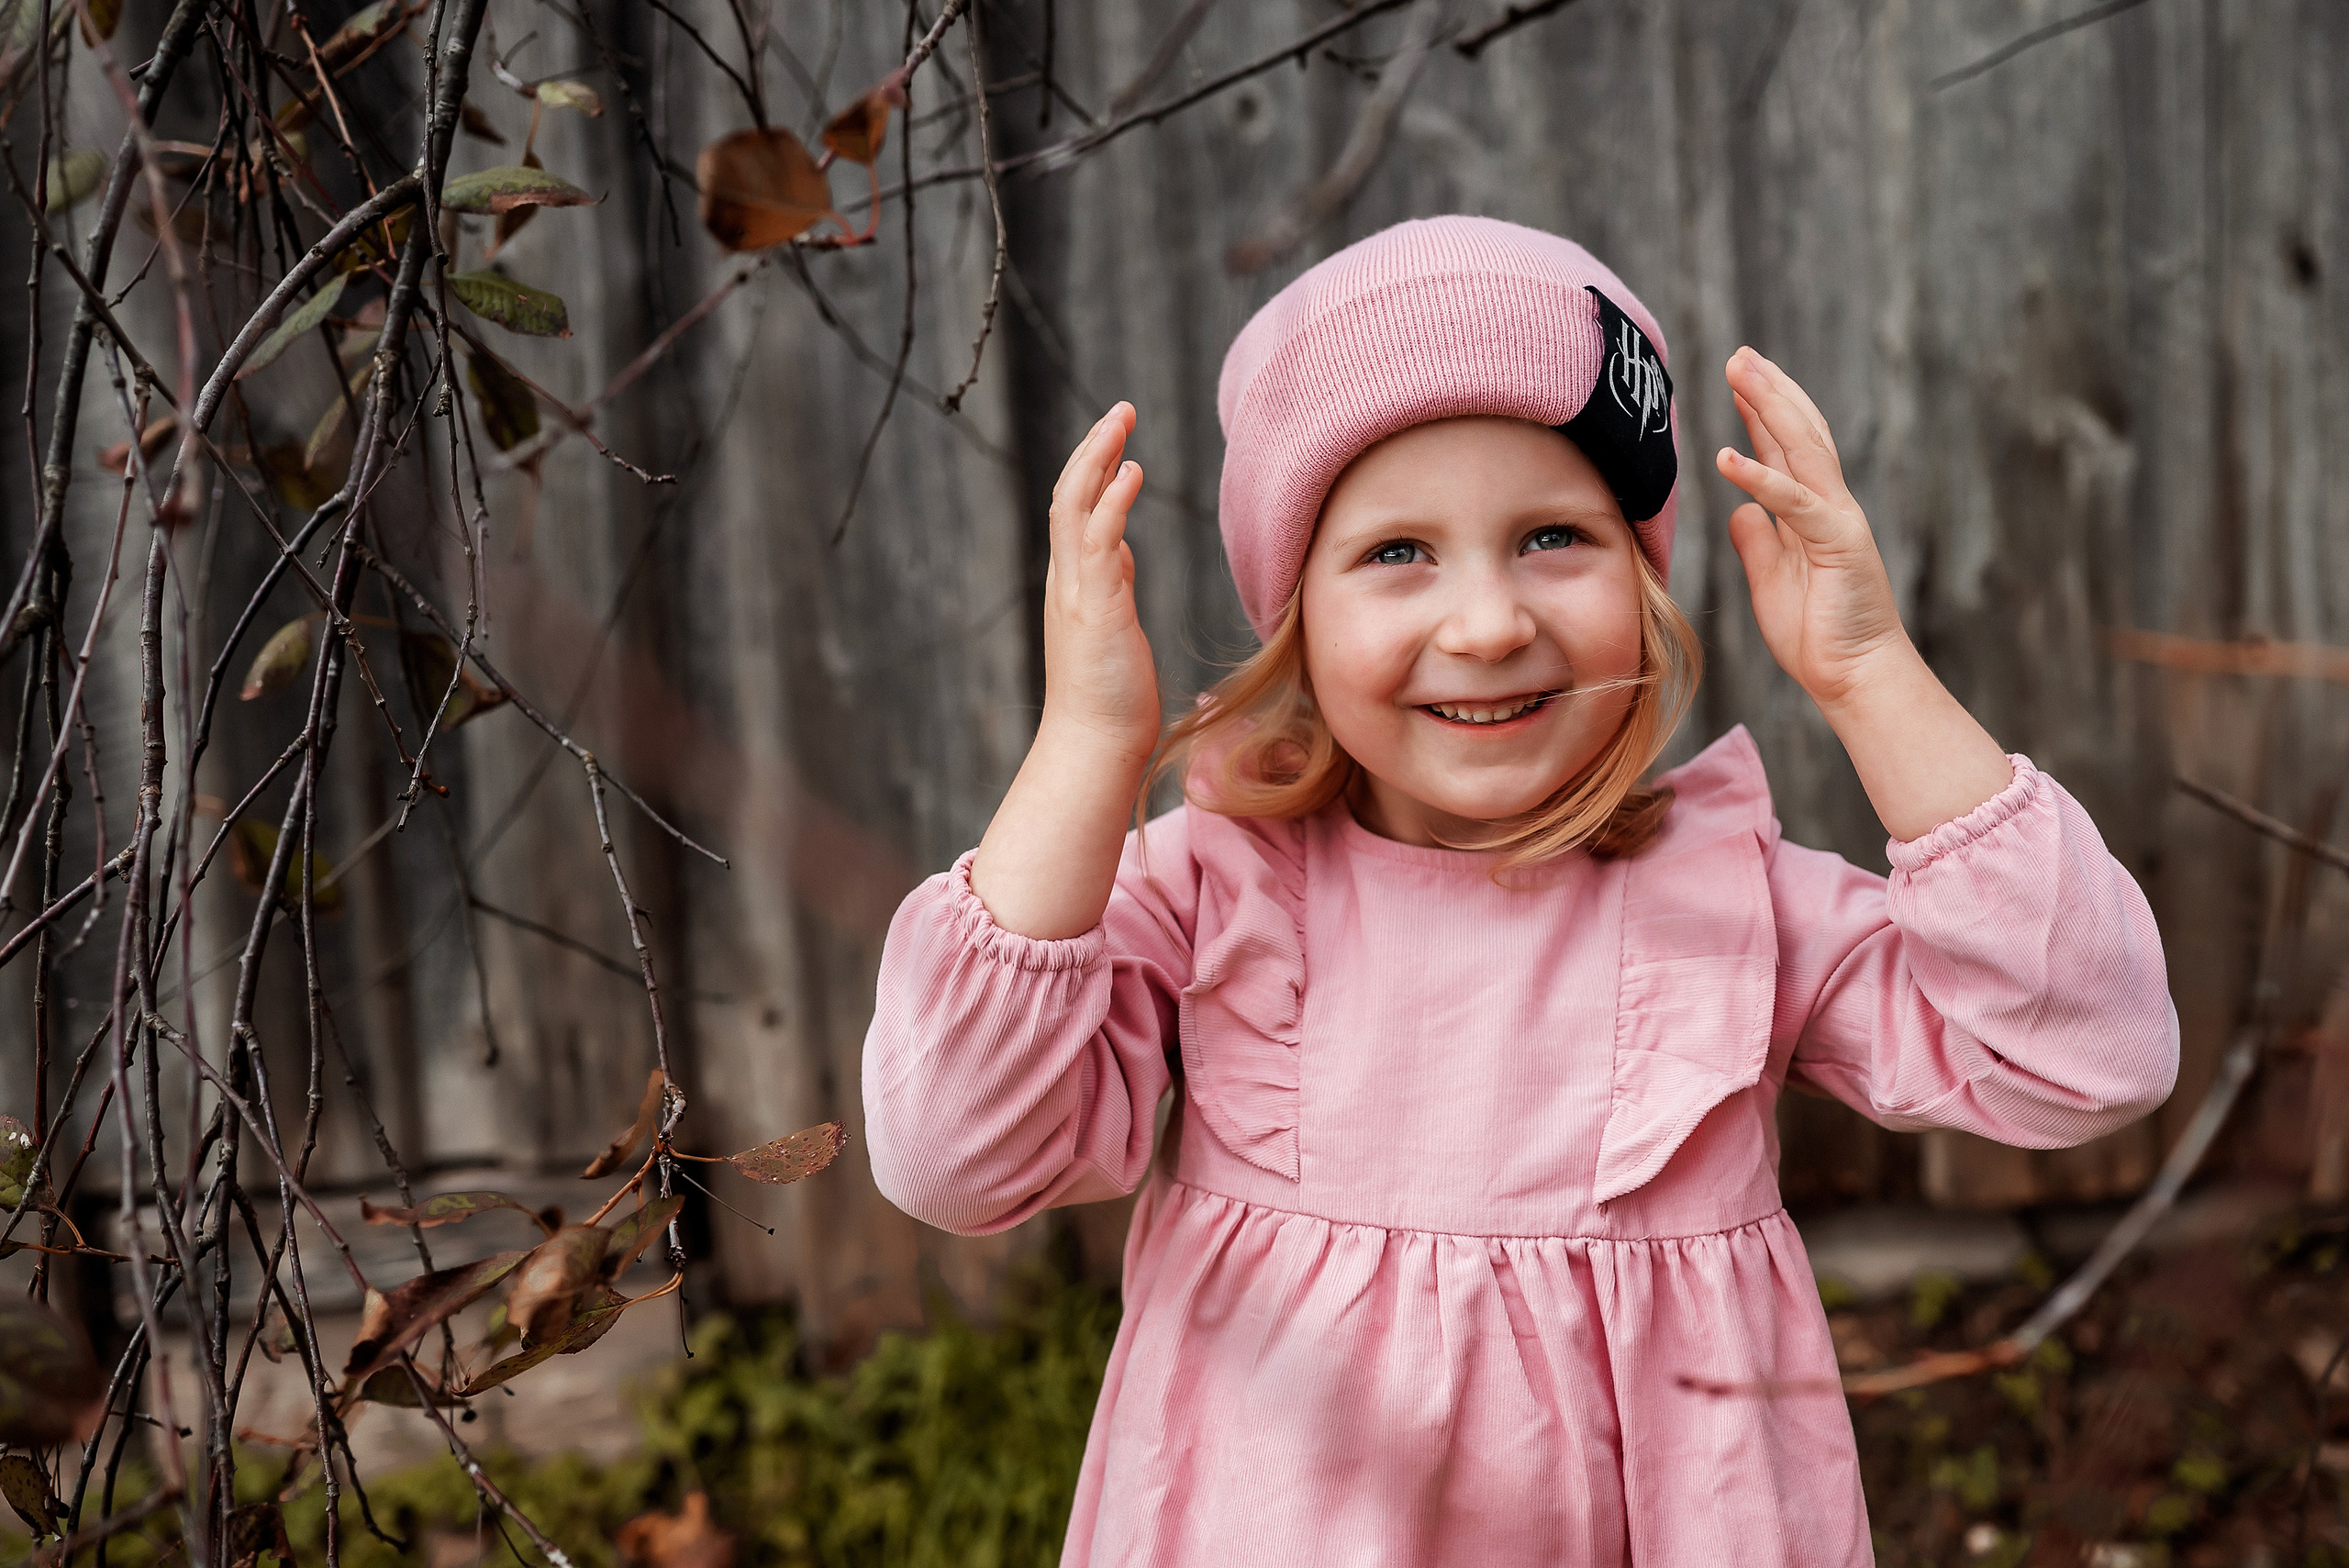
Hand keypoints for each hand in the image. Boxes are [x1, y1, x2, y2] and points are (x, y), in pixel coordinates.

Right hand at [968, 403, 1160, 938]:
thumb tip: (1120, 554)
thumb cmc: (1110, 703)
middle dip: (1094, 448)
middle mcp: (1067, 582)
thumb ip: (1112, 587)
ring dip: (1098, 459)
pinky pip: (1097, 542)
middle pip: (1068, 496)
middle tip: (1121, 409)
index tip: (1120, 440)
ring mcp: (1076, 594)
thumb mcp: (1114, 630)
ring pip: (1075, 508)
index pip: (1076, 512)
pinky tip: (1130, 471)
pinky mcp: (1095, 609)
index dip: (1094, 471)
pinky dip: (1110, 503)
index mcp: (1073, 586)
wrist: (1094, 749)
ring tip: (1121, 419)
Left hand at [1714, 348, 1909, 712]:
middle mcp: (1830, 506)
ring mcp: (1838, 520)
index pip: (1788, 450)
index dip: (1762, 412)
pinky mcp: (1837, 543)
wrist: (1855, 676)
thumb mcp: (1771, 582)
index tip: (1739, 378)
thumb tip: (1738, 511)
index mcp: (1814, 514)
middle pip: (1800, 434)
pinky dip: (1760, 477)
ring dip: (1769, 409)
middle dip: (1769, 391)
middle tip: (1740, 354)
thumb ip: (1757, 543)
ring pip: (1804, 450)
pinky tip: (1728, 456)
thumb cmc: (1818, 635)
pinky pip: (1794, 503)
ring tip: (1739, 374)